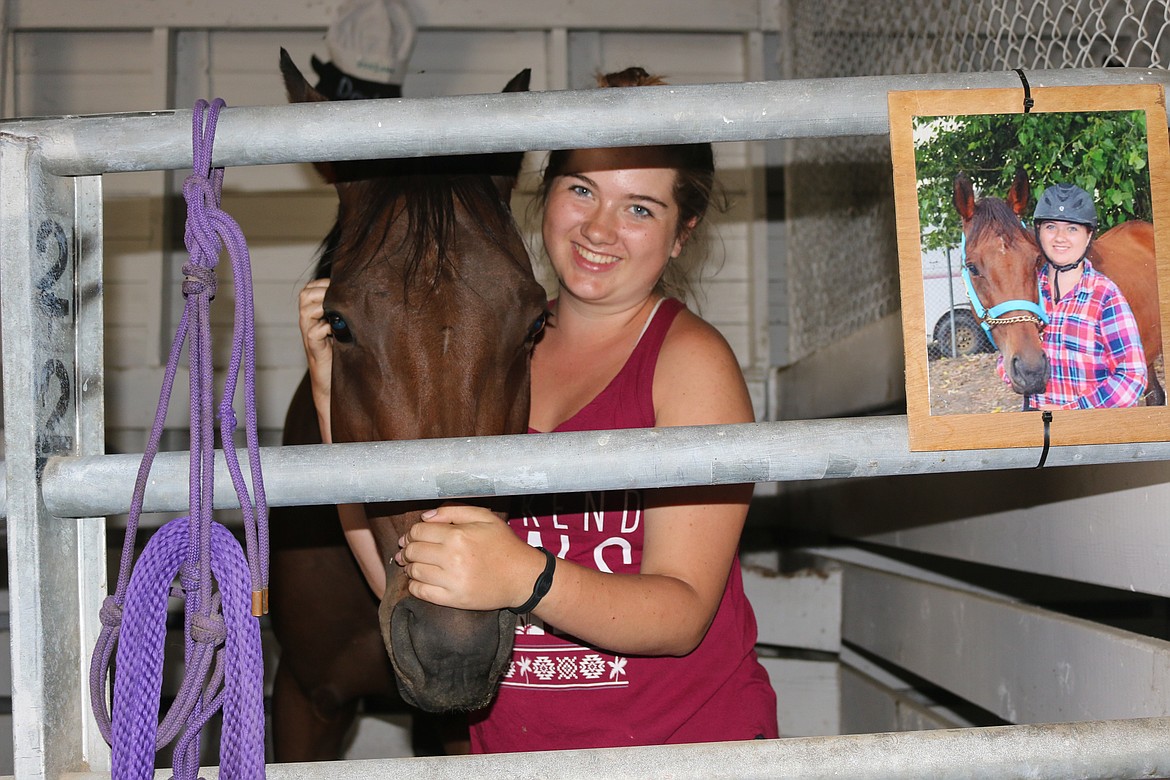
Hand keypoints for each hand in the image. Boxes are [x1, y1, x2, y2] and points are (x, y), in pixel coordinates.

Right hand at [298, 278, 332, 426]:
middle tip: (338, 298)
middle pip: (305, 295)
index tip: (341, 286)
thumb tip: (364, 291)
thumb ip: (346, 311)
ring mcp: (309, 335)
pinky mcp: (314, 349)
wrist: (334, 382)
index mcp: (314, 313)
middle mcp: (308, 322)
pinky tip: (336, 330)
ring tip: (337, 312)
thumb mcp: (344, 327)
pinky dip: (325, 328)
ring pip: (306, 310)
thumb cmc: (343, 352)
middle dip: (321, 291)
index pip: (311, 288)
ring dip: (322, 307)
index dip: (324, 284)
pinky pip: (314, 332)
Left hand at [394, 504, 545, 610]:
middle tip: (407, 551)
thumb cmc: (504, 545)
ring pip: (414, 572)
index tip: (413, 536)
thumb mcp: (485, 517)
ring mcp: (452, 580)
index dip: (411, 533)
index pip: (418, 532)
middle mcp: (451, 558)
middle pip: (413, 552)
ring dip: (409, 567)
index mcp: (457, 535)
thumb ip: (453, 512)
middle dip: (407, 550)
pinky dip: (414, 586)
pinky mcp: (453, 599)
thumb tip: (424, 517)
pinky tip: (419, 580)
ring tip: (413, 565)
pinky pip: (421, 592)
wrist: (523, 577)